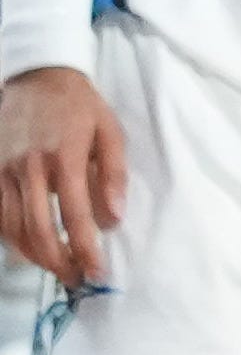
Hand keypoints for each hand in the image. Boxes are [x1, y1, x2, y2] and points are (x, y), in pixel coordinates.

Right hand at [0, 69, 124, 288]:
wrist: (38, 76)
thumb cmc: (79, 106)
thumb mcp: (109, 131)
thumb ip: (113, 175)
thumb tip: (115, 219)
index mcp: (63, 156)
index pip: (75, 215)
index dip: (85, 249)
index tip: (97, 271)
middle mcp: (29, 166)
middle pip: (39, 230)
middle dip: (59, 262)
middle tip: (77, 278)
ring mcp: (4, 170)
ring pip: (12, 229)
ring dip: (34, 256)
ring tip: (57, 268)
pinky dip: (12, 239)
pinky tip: (30, 248)